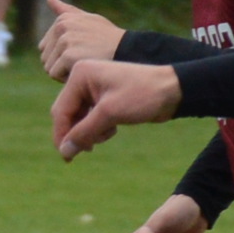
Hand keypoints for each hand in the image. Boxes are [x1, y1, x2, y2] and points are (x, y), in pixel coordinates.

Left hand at [37, 0, 126, 87]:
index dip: (61, 56)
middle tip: (83, 60)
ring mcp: (64, 40)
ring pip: (49, 67)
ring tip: (84, 64)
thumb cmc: (108, 39)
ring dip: (64, 73)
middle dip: (60, 65)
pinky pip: (55, 74)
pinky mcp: (68, 55)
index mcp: (63, 19)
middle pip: (45, 58)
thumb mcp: (88, 19)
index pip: (45, 47)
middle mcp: (61, 26)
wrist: (127, 52)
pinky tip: (83, 71)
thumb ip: (66, 11)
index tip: (80, 53)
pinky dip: (67, 79)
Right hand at [51, 51, 182, 161]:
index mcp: (80, 75)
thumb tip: (64, 152)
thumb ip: (84, 132)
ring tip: (107, 135)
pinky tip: (113, 129)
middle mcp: (83, 79)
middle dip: (77, 133)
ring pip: (79, 119)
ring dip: (89, 132)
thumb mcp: (110, 114)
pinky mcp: (104, 98)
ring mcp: (93, 88)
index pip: (61, 110)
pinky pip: (90, 118)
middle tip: (89, 150)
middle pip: (67, 114)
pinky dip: (98, 129)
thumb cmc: (142, 95)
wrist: (172, 90)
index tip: (67, 157)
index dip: (62, 135)